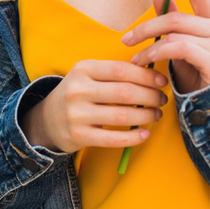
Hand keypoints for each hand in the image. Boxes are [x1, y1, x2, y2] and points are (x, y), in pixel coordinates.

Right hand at [20, 59, 168, 153]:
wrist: (47, 119)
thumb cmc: (78, 94)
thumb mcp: (88, 75)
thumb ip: (113, 73)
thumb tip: (151, 72)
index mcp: (83, 69)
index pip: (121, 70)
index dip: (146, 75)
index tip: (162, 81)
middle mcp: (78, 90)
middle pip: (124, 93)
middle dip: (150, 96)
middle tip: (162, 99)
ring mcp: (77, 114)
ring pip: (121, 116)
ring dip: (146, 116)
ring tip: (156, 114)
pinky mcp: (78, 136)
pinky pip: (113, 139)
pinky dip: (133, 137)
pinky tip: (145, 134)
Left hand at [122, 0, 209, 93]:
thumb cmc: (199, 71)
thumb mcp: (184, 42)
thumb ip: (173, 17)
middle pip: (177, 17)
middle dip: (147, 27)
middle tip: (126, 38)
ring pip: (175, 34)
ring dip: (149, 45)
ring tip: (135, 56)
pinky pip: (180, 49)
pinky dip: (158, 53)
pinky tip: (146, 61)